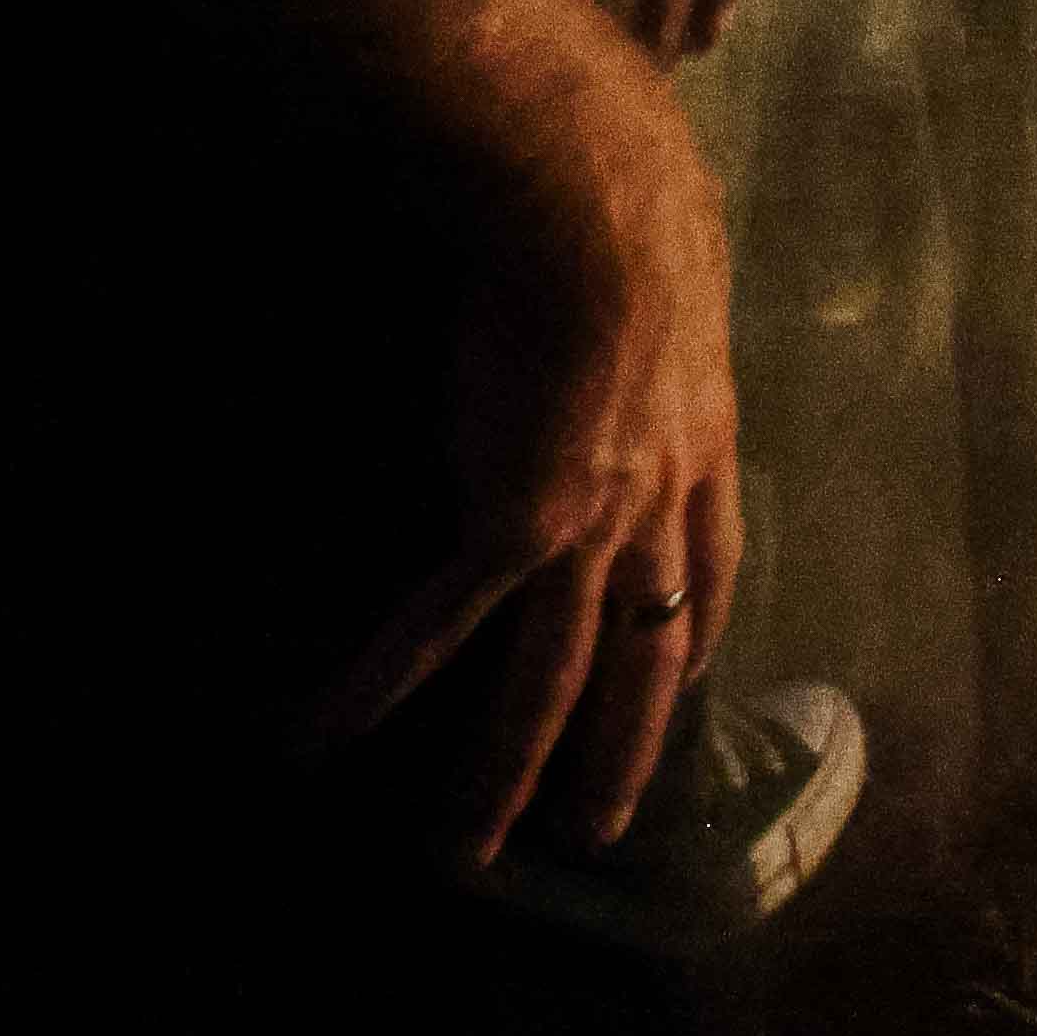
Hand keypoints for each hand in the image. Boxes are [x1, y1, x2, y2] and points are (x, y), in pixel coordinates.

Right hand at [301, 35, 745, 864]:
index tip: (686, 677)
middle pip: (650, 650)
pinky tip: (323, 735)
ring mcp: (592, 521)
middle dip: (623, 742)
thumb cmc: (622, 186)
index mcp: (703, 434)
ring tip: (468, 848)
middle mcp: (660, 496)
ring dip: (506, 769)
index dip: (697, 628)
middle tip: (596, 826)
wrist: (597, 189)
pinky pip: (439, 625)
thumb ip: (639, 303)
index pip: (713, 561)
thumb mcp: (661, 262)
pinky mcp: (514, 521)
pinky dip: (380, 684)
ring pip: (553, 678)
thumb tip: (607, 266)